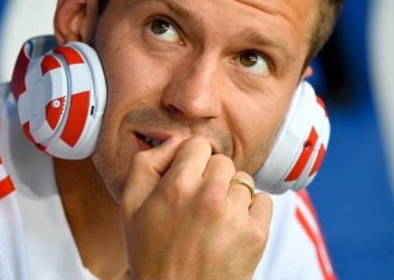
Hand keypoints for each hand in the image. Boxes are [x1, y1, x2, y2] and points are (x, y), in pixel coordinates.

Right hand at [119, 136, 272, 279]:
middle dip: (211, 177)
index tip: (186, 180)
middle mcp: (210, 195)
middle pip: (222, 161)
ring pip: (243, 181)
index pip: (198, 145)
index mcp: (178, 185)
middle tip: (198, 204)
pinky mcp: (256, 235)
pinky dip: (251, 212)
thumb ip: (147, 162)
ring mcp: (236, 215)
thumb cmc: (150, 252)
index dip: (191, 161)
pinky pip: (263, 201)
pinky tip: (231, 229)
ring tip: (213, 221)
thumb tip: (175, 141)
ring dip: (231, 195)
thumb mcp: (130, 204)